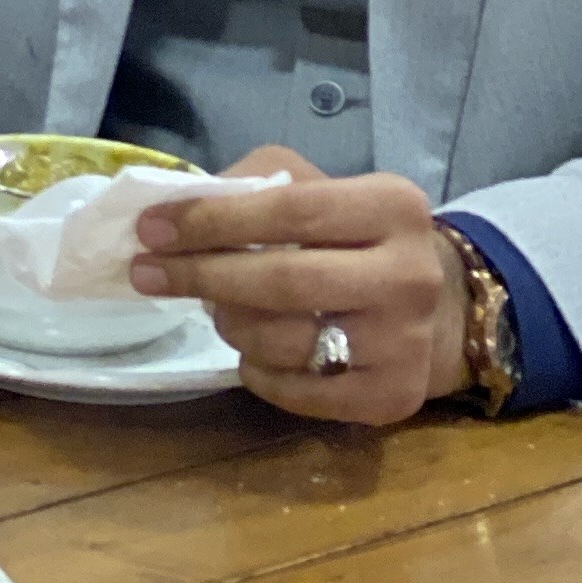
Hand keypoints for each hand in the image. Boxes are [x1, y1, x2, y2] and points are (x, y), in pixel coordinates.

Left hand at [126, 149, 468, 425]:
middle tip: (146, 273)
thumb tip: (174, 208)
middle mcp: (411, 276)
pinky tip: (254, 350)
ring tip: (217, 308)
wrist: (435, 309)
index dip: (213, 220)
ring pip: (282, 340)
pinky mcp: (392, 398)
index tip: (150, 229)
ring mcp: (406, 343)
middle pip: (283, 280)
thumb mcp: (318, 188)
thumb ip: (253, 185)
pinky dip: (256, 370)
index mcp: (394, 206)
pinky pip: (294, 390)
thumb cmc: (353, 239)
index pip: (290, 210)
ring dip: (229, 323)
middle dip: (201, 275)